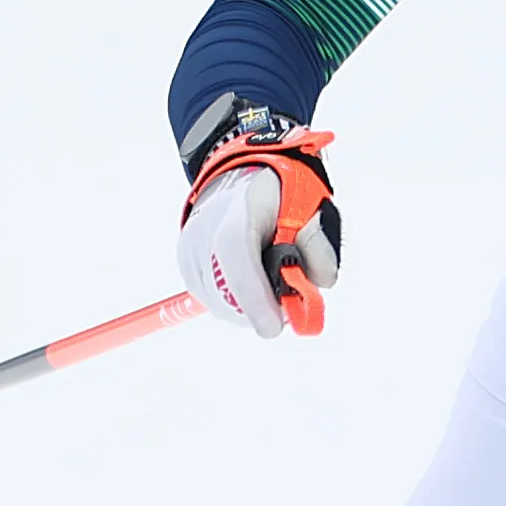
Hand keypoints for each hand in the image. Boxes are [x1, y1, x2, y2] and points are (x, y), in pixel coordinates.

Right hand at [178, 117, 342, 336]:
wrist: (241, 177)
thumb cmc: (279, 195)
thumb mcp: (310, 209)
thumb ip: (318, 247)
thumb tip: (320, 285)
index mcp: (239, 209)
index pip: (235, 252)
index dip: (252, 294)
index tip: (273, 328)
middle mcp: (205, 229)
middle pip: (225, 290)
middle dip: (262, 309)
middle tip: (289, 302)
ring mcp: (190, 249)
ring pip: (220, 304)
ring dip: (251, 307)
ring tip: (270, 281)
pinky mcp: (185, 265)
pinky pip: (214, 302)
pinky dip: (238, 302)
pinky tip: (252, 281)